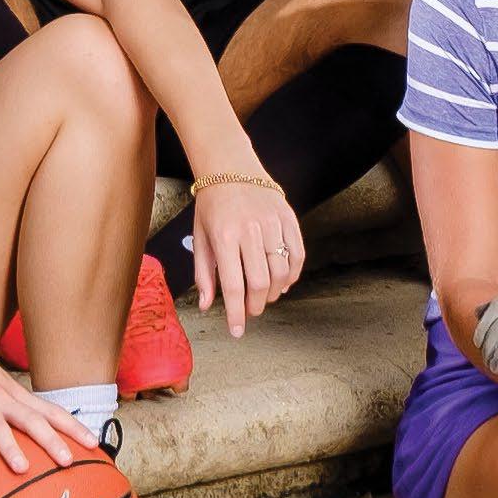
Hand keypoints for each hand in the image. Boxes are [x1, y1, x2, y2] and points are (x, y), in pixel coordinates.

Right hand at [0, 306, 104, 478]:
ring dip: (9, 447)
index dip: (73, 426)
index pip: (50, 410)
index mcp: (12, 392)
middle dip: (52, 441)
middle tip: (70, 462)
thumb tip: (20, 426)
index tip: (95, 443)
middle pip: (31, 420)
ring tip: (22, 468)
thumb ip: (5, 402)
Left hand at [186, 176, 303, 335]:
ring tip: (264, 296)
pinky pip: (298, 254)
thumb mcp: (200, 237)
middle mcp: (250, 229)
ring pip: (282, 272)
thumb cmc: (212, 205)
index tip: (237, 331)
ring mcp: (272, 222)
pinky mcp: (288, 217)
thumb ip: (203, 273)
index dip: (236, 313)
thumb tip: (207, 306)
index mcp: (224, 236)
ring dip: (274, 293)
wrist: (230, 166)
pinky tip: (283, 282)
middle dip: (256, 305)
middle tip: (251, 311)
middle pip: (260, 282)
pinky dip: (293, 275)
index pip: (233, 285)